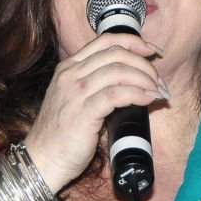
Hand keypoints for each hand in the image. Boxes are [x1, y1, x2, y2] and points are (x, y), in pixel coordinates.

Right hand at [24, 31, 166, 193]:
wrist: (42, 159)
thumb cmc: (61, 135)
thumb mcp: (74, 100)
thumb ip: (96, 86)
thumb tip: (132, 83)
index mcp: (68, 68)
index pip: (105, 41)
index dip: (134, 42)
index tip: (152, 51)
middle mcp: (71, 75)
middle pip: (117, 54)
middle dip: (144, 64)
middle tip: (158, 80)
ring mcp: (76, 92)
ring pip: (119, 71)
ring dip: (145, 79)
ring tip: (157, 92)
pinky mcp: (83, 112)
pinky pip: (117, 94)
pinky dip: (137, 94)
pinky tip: (148, 99)